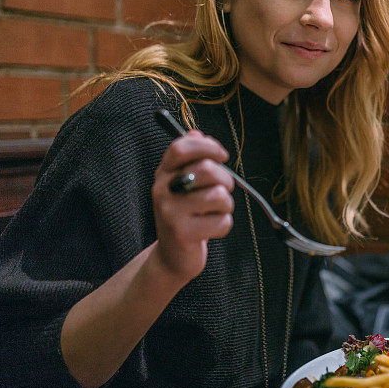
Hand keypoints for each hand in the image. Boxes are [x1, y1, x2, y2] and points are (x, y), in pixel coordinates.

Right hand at [151, 130, 233, 280]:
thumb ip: (192, 159)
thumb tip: (197, 132)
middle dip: (226, 180)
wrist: (173, 255)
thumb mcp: (184, 183)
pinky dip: (224, 226)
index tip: (222, 155)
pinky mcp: (182, 233)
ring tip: (215, 212)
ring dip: (226, 206)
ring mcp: (170, 213)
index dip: (207, 146)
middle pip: (207, 170)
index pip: (181, 147)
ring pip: (219, 196)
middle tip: (224, 190)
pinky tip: (210, 230)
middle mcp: (162, 190)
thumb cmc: (186, 214)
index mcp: (163, 173)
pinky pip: (222, 222)